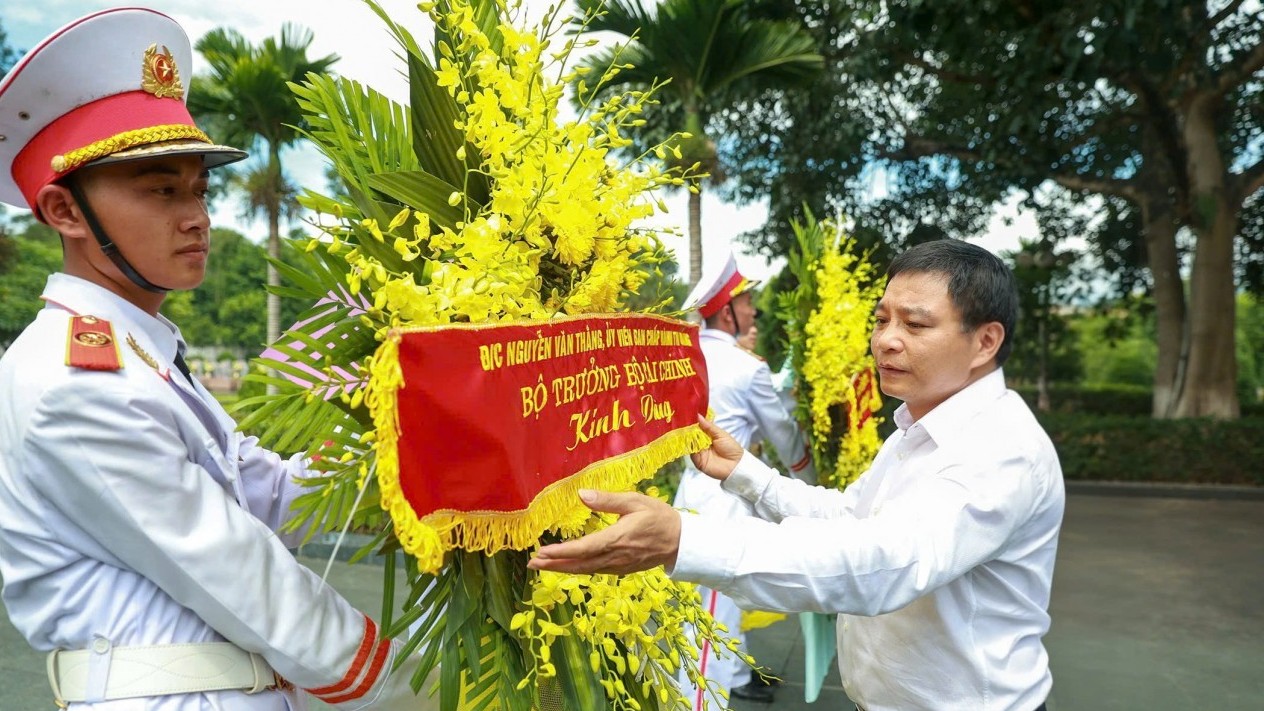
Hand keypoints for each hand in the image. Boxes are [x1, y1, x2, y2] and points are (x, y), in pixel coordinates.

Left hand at [527, 490, 680, 574]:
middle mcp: (615, 556)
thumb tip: (581, 494)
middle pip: (579, 564)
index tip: (541, 552)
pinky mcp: (621, 569)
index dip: (560, 552)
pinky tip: (568, 566)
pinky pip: (595, 570)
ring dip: (563, 568)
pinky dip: (578, 569)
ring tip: (542, 565)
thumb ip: (608, 500)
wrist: (681, 542)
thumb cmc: (659, 517)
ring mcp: (618, 566)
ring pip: (585, 570)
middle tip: (532, 563)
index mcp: (617, 539)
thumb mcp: (636, 501)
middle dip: (554, 565)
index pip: (583, 549)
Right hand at [690, 415, 743, 480]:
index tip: (687, 416)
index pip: (697, 428)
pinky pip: (690, 453)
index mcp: (708, 436)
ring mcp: (699, 452)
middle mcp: (702, 443)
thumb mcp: (721, 434)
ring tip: (685, 430)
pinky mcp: (698, 461)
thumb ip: (709, 426)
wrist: (736, 465)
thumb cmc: (731, 448)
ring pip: (689, 443)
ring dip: (686, 437)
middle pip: (691, 435)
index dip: (692, 422)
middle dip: (687, 429)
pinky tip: (688, 441)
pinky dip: (688, 447)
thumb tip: (698, 416)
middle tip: (683, 422)